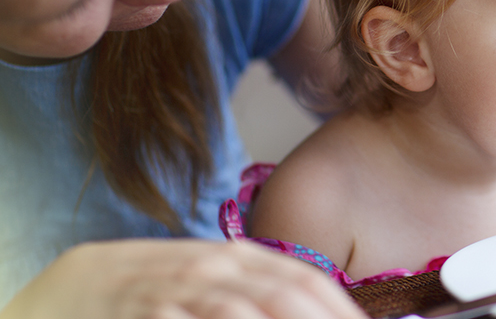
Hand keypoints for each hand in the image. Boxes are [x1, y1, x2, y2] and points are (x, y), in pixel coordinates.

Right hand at [2, 239, 366, 318]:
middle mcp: (218, 268)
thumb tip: (319, 308)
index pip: (307, 281)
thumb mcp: (214, 280)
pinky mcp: (150, 312)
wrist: (80, 283)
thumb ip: (259, 294)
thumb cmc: (159, 288)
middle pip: (289, 297)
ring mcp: (182, 290)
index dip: (342, 311)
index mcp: (240, 256)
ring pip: (246, 312)